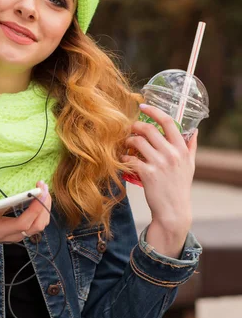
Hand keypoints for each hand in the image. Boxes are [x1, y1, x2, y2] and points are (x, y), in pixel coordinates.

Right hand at [0, 180, 50, 251]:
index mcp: (0, 231)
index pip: (23, 223)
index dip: (34, 209)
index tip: (39, 192)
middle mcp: (13, 235)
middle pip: (37, 225)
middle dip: (44, 205)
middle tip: (43, 186)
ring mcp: (18, 234)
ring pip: (40, 224)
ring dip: (45, 207)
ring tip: (43, 189)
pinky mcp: (21, 230)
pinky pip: (37, 222)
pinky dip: (42, 210)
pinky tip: (39, 196)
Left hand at [122, 104, 197, 256]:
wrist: (173, 211)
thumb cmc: (180, 186)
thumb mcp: (190, 165)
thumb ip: (191, 146)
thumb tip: (195, 130)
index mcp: (182, 149)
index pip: (168, 122)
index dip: (154, 111)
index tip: (143, 106)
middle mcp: (172, 154)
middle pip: (149, 129)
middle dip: (136, 126)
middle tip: (131, 129)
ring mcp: (159, 164)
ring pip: (137, 142)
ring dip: (128, 141)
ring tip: (127, 145)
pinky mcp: (148, 174)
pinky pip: (130, 159)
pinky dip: (124, 157)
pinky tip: (123, 159)